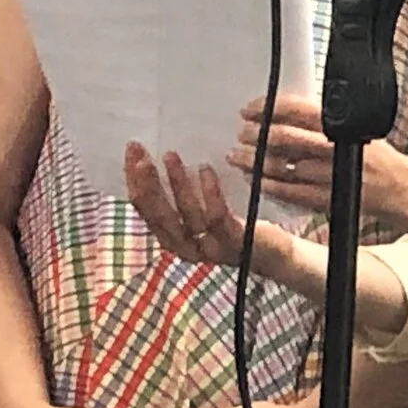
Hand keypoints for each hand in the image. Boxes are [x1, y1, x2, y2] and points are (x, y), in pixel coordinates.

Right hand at [125, 144, 299, 279]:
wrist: (276, 254)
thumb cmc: (236, 228)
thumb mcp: (204, 215)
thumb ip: (185, 199)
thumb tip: (167, 160)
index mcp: (173, 240)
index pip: (146, 211)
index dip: (135, 182)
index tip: (132, 153)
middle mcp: (186, 248)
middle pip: (159, 215)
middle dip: (146, 183)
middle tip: (140, 155)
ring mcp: (210, 248)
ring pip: (187, 214)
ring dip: (176, 183)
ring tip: (170, 156)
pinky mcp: (235, 243)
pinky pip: (217, 217)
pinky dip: (209, 192)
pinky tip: (205, 170)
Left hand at [228, 95, 407, 216]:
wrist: (405, 190)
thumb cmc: (380, 159)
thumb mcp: (358, 130)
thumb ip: (327, 123)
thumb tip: (285, 115)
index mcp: (343, 126)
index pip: (298, 110)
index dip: (268, 108)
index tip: (249, 111)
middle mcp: (336, 148)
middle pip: (284, 138)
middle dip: (255, 136)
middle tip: (241, 135)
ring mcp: (331, 176)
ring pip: (281, 167)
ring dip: (253, 162)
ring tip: (238, 159)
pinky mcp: (327, 199)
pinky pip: (289, 192)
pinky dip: (268, 186)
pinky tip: (256, 181)